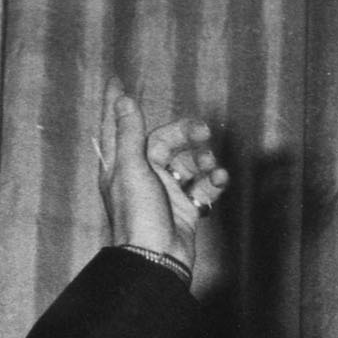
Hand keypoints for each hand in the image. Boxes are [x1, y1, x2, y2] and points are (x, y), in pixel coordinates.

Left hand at [100, 83, 228, 266]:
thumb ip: (129, 133)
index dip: (116, 103)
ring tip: (212, 165)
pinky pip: (202, 186)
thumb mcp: (131, 168)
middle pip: (165, 140)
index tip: (116, 78)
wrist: (158, 259)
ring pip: (187, 162)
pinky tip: (220, 180)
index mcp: (121, 165)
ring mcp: (165, 192)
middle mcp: (143, 175)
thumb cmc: (138, 215)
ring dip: (203, 159)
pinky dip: (214, 181)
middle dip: (185, 134)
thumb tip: (122, 99)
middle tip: (204, 131)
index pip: (118, 126)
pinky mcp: (185, 208)